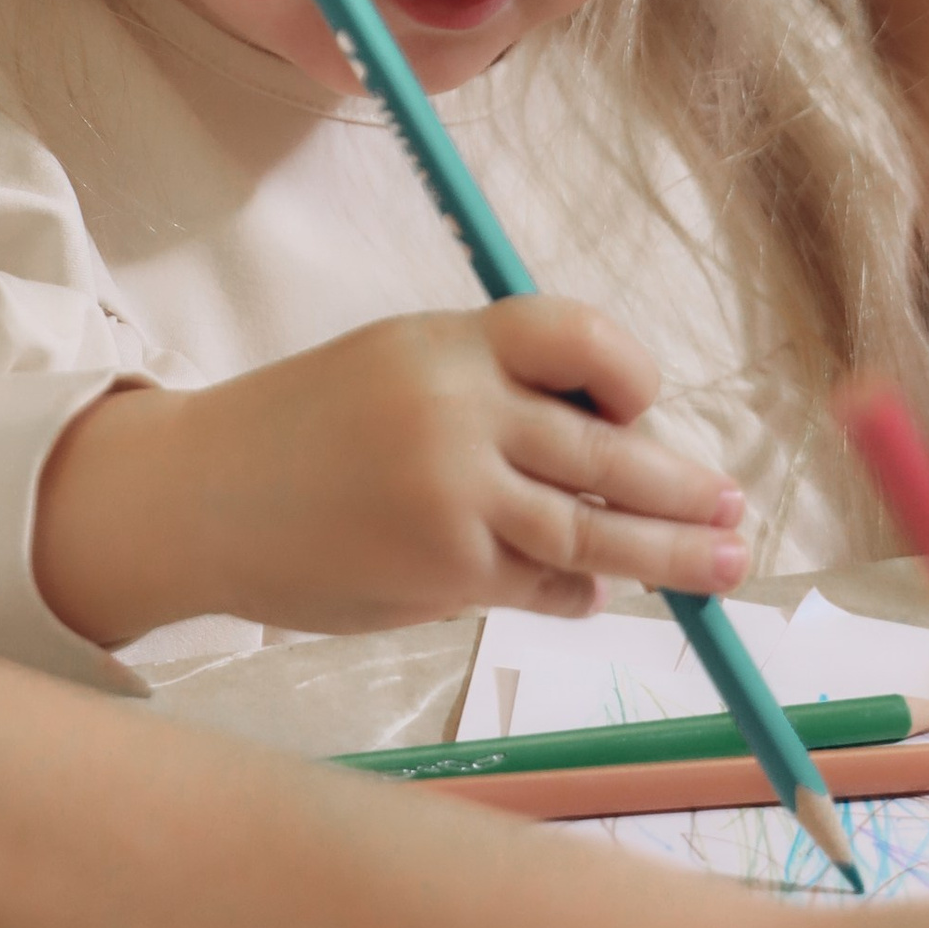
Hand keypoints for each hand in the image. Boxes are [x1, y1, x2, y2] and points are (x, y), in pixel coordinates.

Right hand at [32, 299, 746, 644]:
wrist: (195, 500)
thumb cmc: (299, 435)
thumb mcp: (391, 370)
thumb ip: (488, 394)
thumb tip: (615, 444)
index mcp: (446, 342)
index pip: (577, 335)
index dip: (631, 371)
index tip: (647, 407)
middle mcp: (457, 411)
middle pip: (611, 446)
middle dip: (683, 487)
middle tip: (734, 511)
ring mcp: (456, 496)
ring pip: (596, 530)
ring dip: (671, 555)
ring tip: (724, 565)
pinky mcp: (447, 571)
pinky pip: (545, 585)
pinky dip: (574, 592)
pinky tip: (586, 592)